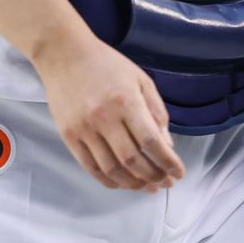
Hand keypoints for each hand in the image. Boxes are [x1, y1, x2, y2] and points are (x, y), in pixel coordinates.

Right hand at [33, 32, 185, 191]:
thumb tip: (167, 145)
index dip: (167, 162)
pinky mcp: (69, 136)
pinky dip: (109, 180)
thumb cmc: (107, 65)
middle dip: (153, 176)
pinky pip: (90, 167)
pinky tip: (123, 183)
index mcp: (127, 102)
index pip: (151, 141)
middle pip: (132, 160)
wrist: (65, 56)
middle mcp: (105, 118)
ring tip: (148, 187)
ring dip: (133, 183)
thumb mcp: (141, 80)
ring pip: (111, 169)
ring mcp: (84, 129)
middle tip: (166, 183)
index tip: (178, 173)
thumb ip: (157, 112)